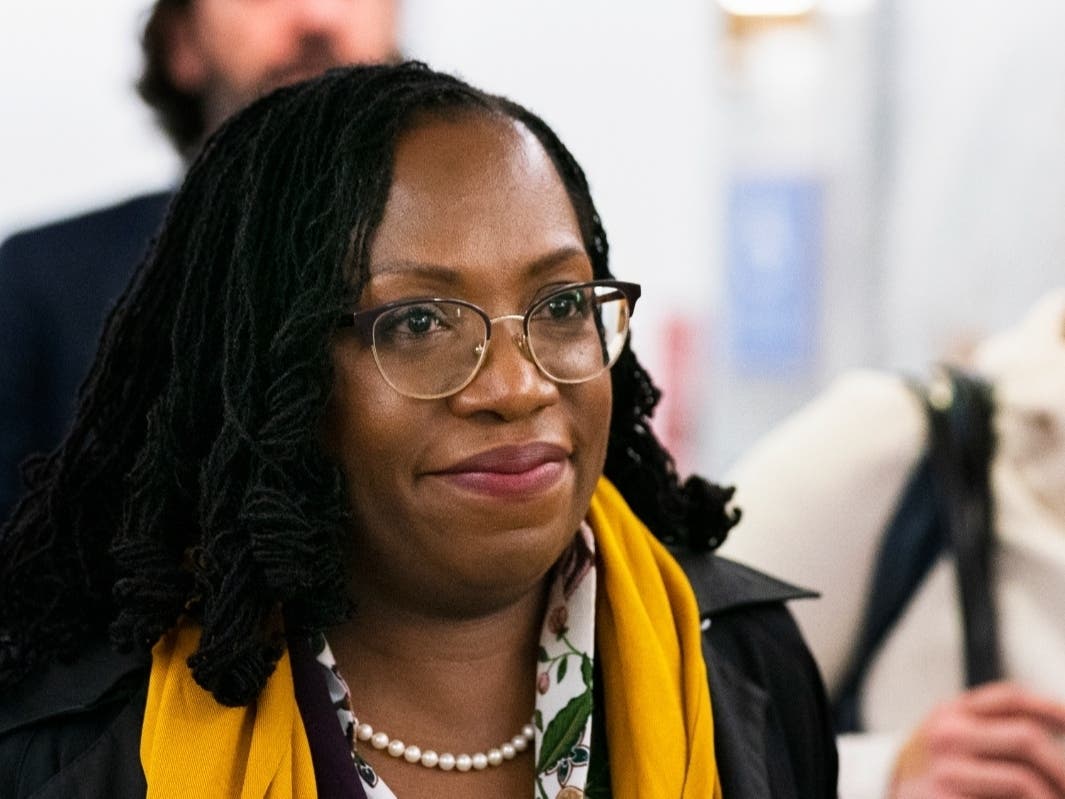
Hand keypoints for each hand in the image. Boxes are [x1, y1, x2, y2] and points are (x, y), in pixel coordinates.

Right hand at [890, 682, 1064, 797]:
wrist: (882, 796)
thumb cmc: (927, 769)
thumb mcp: (947, 734)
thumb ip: (986, 724)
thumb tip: (1053, 727)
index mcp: (950, 714)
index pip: (1011, 698)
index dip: (1051, 708)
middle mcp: (948, 737)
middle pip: (1026, 738)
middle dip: (1061, 767)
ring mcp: (948, 773)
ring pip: (1024, 781)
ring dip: (1051, 796)